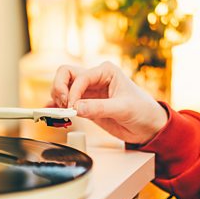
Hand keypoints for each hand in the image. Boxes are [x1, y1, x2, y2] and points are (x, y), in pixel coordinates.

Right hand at [51, 61, 167, 143]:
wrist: (148, 127)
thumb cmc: (143, 111)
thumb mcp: (123, 109)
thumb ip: (99, 108)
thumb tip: (76, 108)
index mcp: (105, 71)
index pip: (80, 77)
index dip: (72, 92)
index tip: (72, 107)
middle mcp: (94, 78)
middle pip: (65, 74)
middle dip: (59, 88)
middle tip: (62, 105)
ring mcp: (88, 92)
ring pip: (63, 87)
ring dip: (57, 98)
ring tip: (61, 113)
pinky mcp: (85, 105)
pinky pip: (66, 102)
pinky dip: (57, 107)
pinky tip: (51, 113)